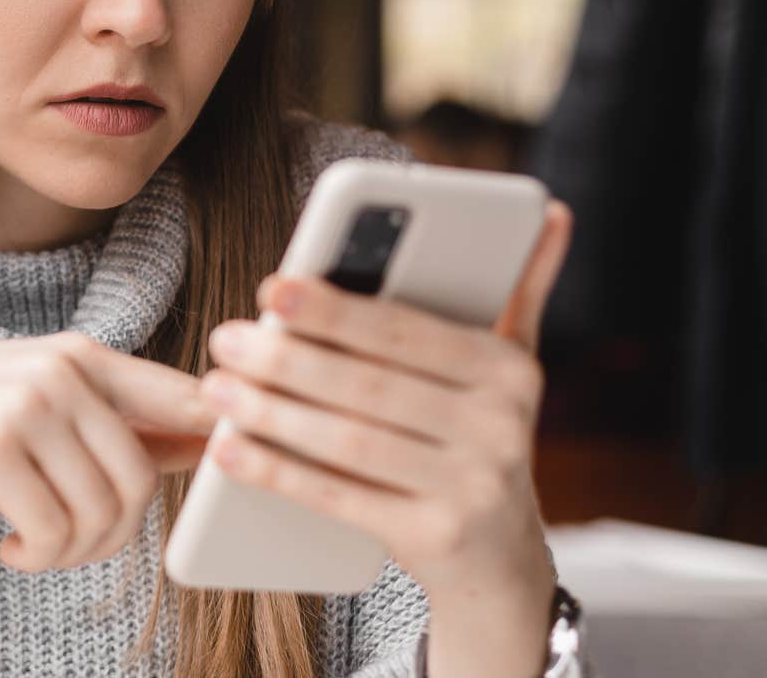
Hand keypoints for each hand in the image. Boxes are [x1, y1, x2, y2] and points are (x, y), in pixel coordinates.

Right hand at [0, 331, 219, 571]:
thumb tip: (205, 441)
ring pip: (102, 511)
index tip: (208, 479)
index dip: (215, 444)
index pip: (184, 399)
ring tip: (38, 546)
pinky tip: (12, 549)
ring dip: (74, 552)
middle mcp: (60, 371)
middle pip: (141, 479)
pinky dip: (40, 556)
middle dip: (115, 533)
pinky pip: (54, 531)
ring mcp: (24, 406)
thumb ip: (113, 417)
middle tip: (72, 545)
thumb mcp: (33, 398)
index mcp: (81, 353)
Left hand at [194, 200, 572, 610]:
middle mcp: (501, 427)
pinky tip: (229, 450)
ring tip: (216, 388)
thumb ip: (518, 288)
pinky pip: (340, 498)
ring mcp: (472, 487)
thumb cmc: (478, 436)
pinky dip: (277, 472)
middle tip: (225, 338)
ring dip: (271, 413)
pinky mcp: (436, 538)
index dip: (334, 310)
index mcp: (508, 369)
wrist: (501, 558)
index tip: (271, 288)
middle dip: (287, 359)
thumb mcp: (508, 365)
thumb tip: (550, 210)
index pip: (405, 332)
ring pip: (350, 441)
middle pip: (369, 385)